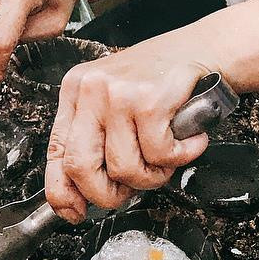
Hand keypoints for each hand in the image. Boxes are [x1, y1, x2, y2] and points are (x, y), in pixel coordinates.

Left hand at [45, 45, 211, 219]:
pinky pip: (159, 155)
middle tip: (131, 190)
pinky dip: (180, 157)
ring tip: (167, 157)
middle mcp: (90, 90)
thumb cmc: (160, 79)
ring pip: (124, 168)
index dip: (64, 193)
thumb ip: (98, 139)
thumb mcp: (114, 101)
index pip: (55, 153)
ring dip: (153, 175)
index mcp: (75, 92)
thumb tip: (82, 195)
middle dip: (109, 194)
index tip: (76, 212)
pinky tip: (188, 140)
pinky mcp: (149, 100)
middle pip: (81, 167)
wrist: (202, 47)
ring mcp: (118, 94)